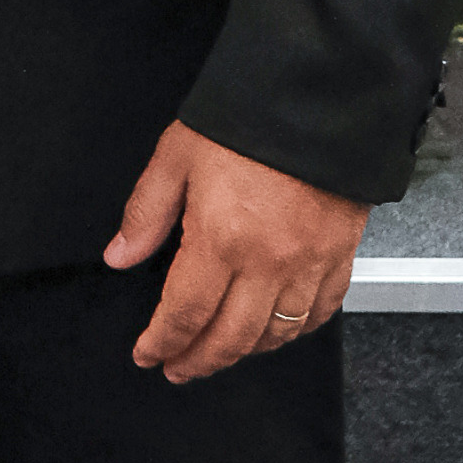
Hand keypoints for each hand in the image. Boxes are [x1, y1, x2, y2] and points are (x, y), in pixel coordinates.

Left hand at [107, 119, 366, 384]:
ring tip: (220, 353)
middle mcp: (269, 260)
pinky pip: (321, 311)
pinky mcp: (342, 252)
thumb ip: (146, 212)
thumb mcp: (177, 156)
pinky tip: (276, 331)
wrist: (320, 94)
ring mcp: (311, 261)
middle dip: (199, 361)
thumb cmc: (247, 119)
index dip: (162, 342)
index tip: (147, 354)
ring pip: (277, 333)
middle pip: (231, 337)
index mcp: (221, 238)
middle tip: (178, 368)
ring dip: (245, 352)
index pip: (184, 314)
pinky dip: (295, 331)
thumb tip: (121, 255)